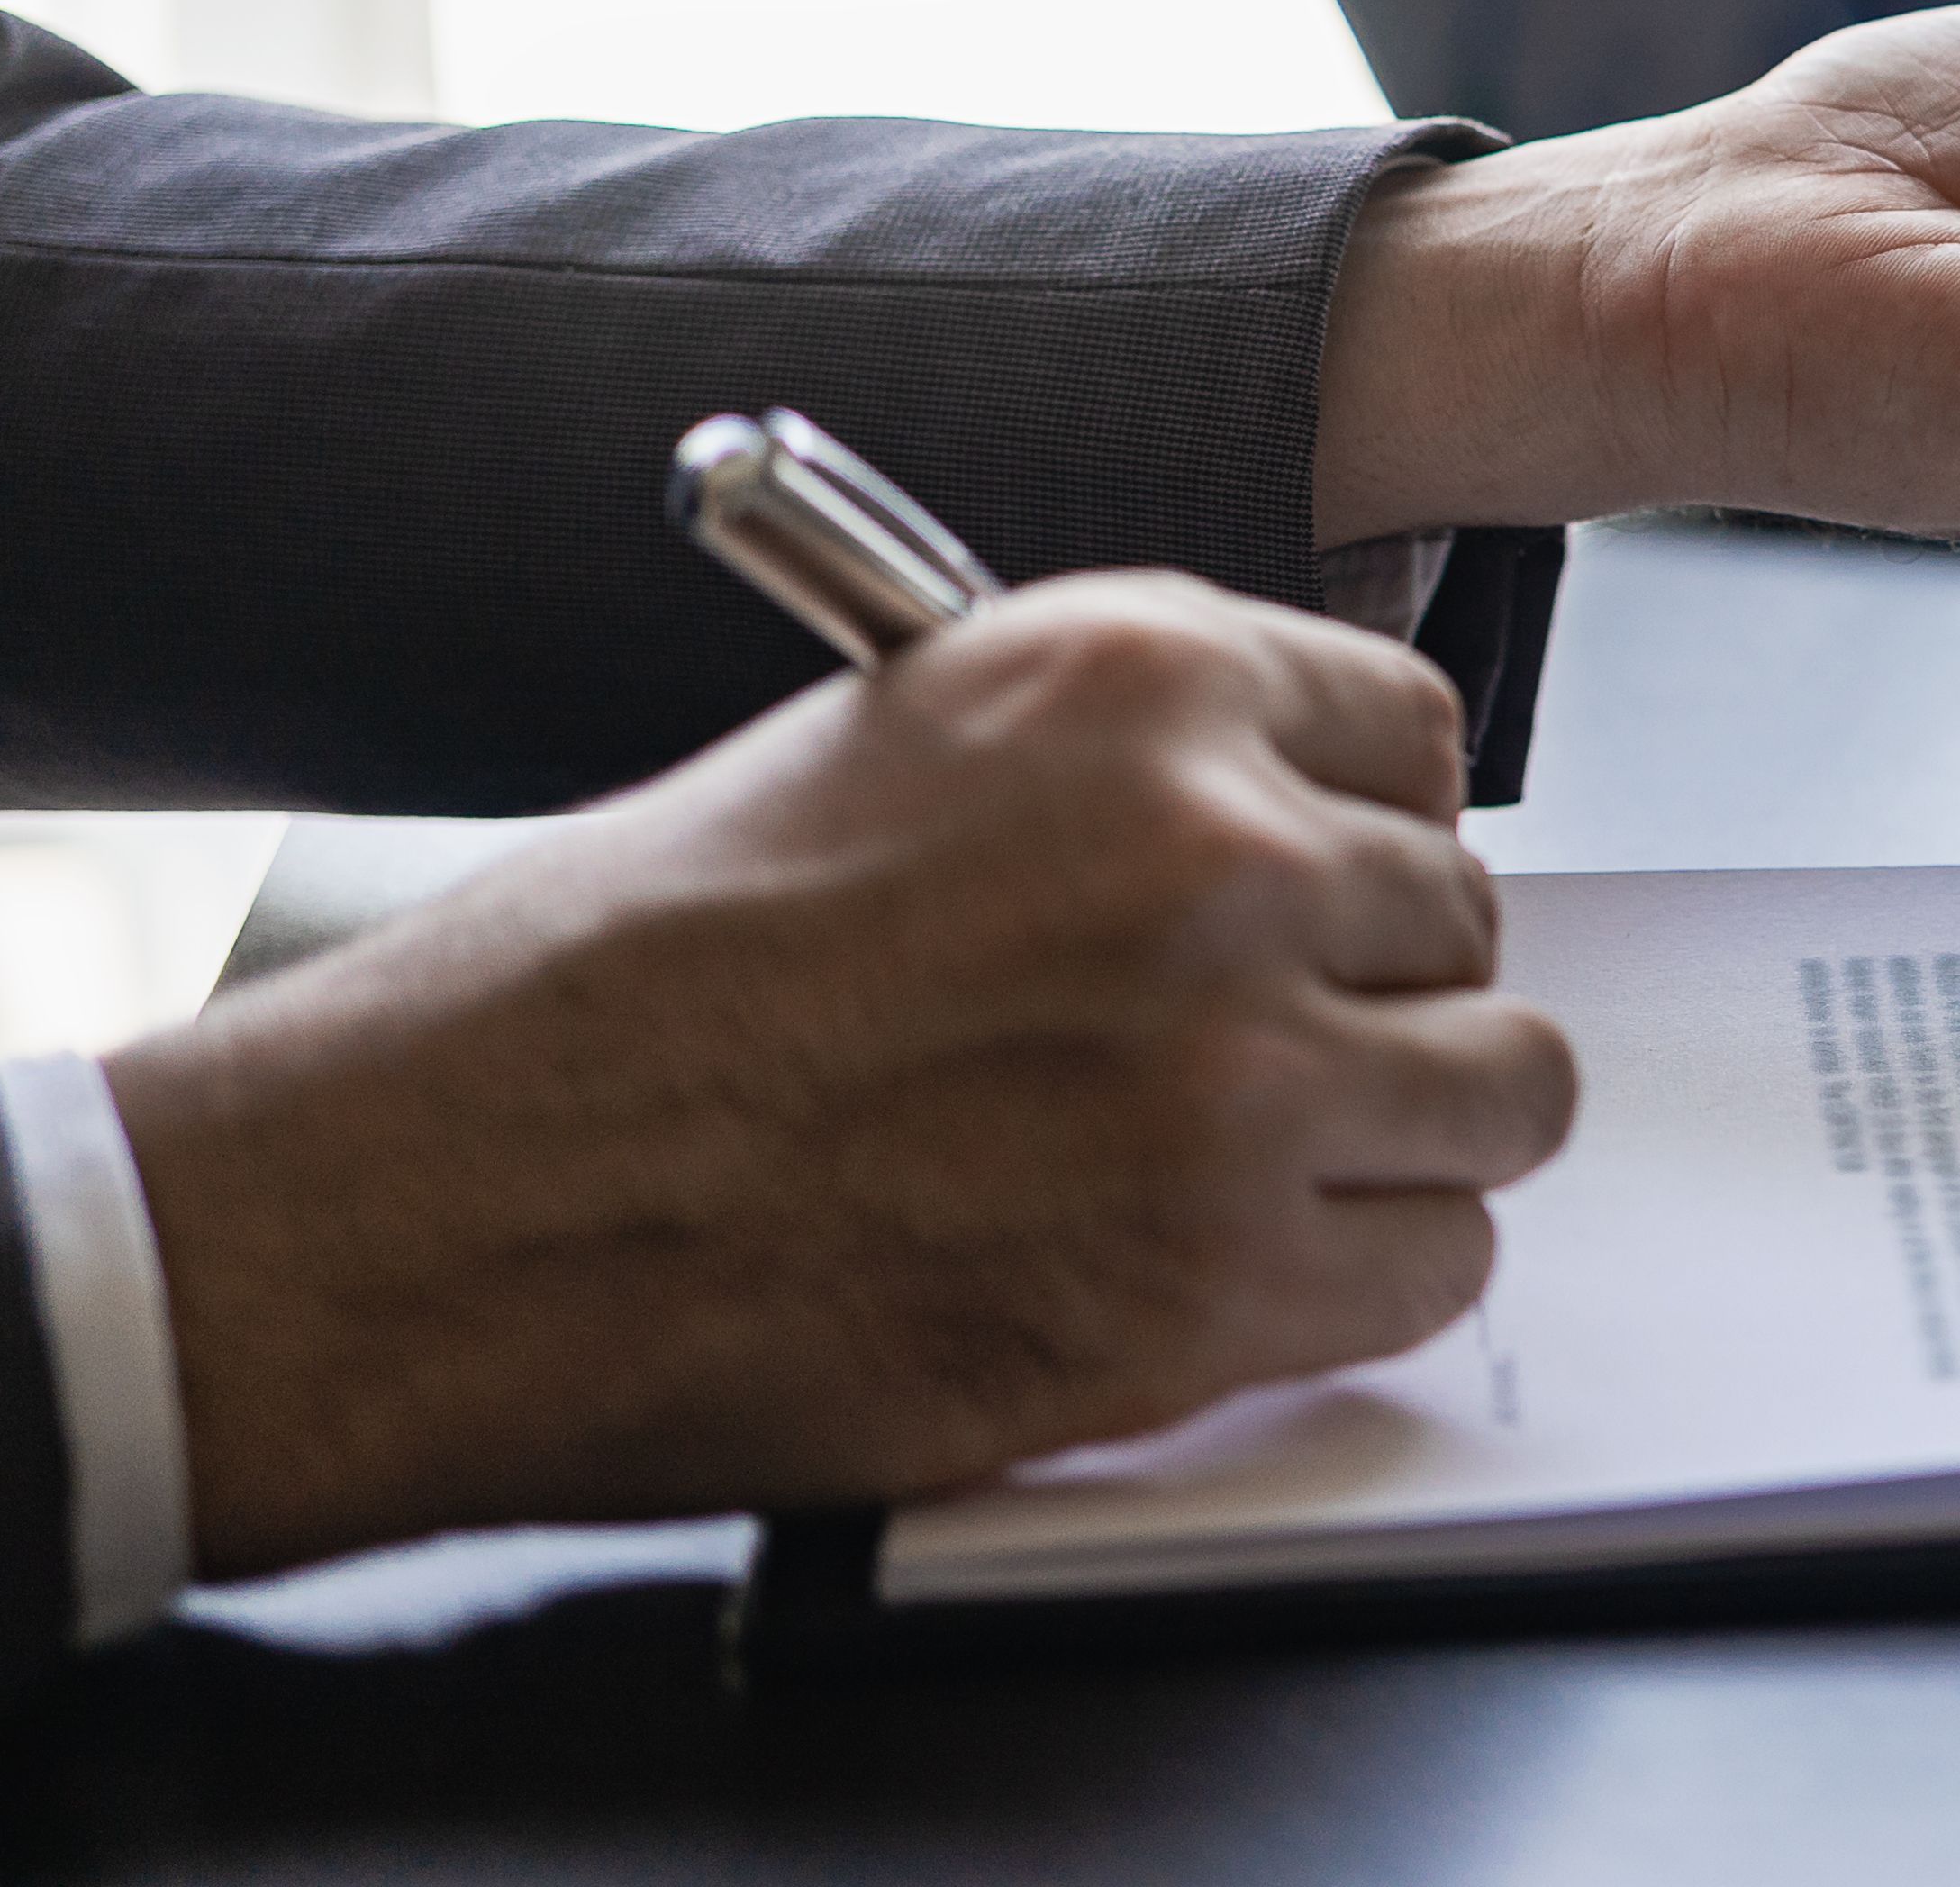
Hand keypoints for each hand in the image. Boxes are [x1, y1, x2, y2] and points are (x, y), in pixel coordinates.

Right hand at [106, 577, 1574, 1576]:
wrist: (457, 1196)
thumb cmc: (624, 983)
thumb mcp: (890, 747)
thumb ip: (1118, 769)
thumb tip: (1283, 814)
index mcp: (1131, 678)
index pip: (1416, 734)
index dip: (1366, 831)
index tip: (1332, 890)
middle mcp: (1214, 850)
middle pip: (1461, 915)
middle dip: (1374, 987)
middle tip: (1259, 1046)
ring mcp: (1233, 1071)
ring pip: (1501, 1087)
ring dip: (1407, 1134)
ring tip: (1272, 1161)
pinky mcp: (1216, 1278)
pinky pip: (1439, 1265)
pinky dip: (1364, 1280)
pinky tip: (1240, 1267)